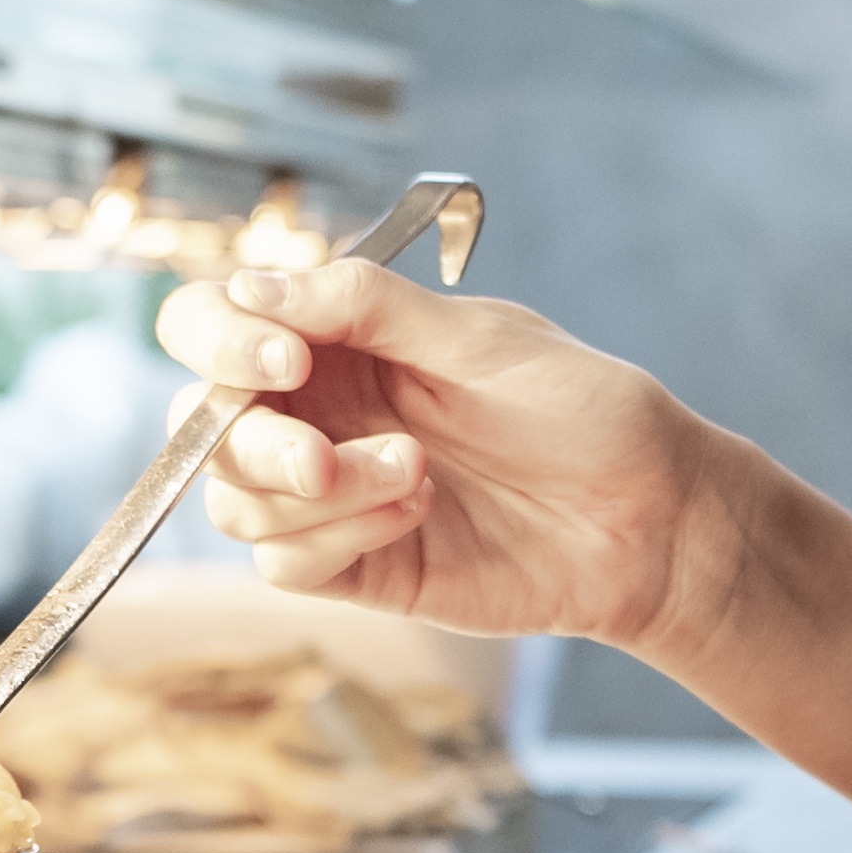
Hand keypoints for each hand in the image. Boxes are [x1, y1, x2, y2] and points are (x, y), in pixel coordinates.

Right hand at [148, 257, 716, 644]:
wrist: (648, 517)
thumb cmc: (580, 410)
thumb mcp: (482, 340)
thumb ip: (367, 308)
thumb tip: (255, 289)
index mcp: (337, 333)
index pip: (214, 320)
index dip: (220, 337)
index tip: (284, 355)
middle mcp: (317, 407)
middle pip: (202, 419)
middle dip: (254, 438)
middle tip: (324, 456)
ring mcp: (328, 490)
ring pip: (234, 498)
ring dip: (312, 494)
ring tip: (415, 474)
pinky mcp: (353, 564)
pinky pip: (282, 562)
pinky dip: (338, 537)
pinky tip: (416, 513)